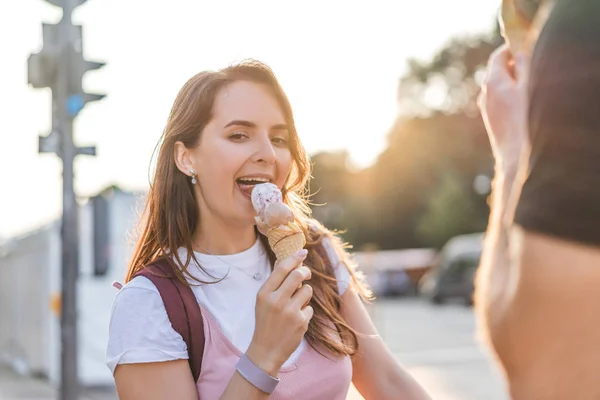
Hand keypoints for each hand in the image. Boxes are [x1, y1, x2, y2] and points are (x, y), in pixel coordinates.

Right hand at [246, 249, 312, 375]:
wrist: (266, 350)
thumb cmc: (265, 321)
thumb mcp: (263, 300)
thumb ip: (274, 282)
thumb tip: (286, 262)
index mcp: (264, 293)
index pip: (282, 268)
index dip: (294, 257)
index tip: (303, 252)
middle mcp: (276, 301)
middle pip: (298, 275)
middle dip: (305, 272)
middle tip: (306, 274)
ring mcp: (289, 312)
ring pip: (307, 290)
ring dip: (304, 294)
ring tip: (295, 304)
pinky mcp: (301, 322)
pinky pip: (309, 308)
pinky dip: (305, 312)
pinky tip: (295, 321)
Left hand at [478, 44, 529, 172]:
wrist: (511, 148)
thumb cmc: (522, 117)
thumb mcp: (527, 88)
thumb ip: (523, 68)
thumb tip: (520, 53)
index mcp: (493, 81)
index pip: (498, 56)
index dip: (510, 49)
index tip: (522, 47)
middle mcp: (485, 90)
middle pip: (496, 69)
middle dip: (511, 65)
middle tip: (528, 65)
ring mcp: (484, 103)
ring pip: (496, 84)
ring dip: (509, 80)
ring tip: (525, 85)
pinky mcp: (487, 113)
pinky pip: (495, 96)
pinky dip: (505, 92)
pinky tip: (518, 102)